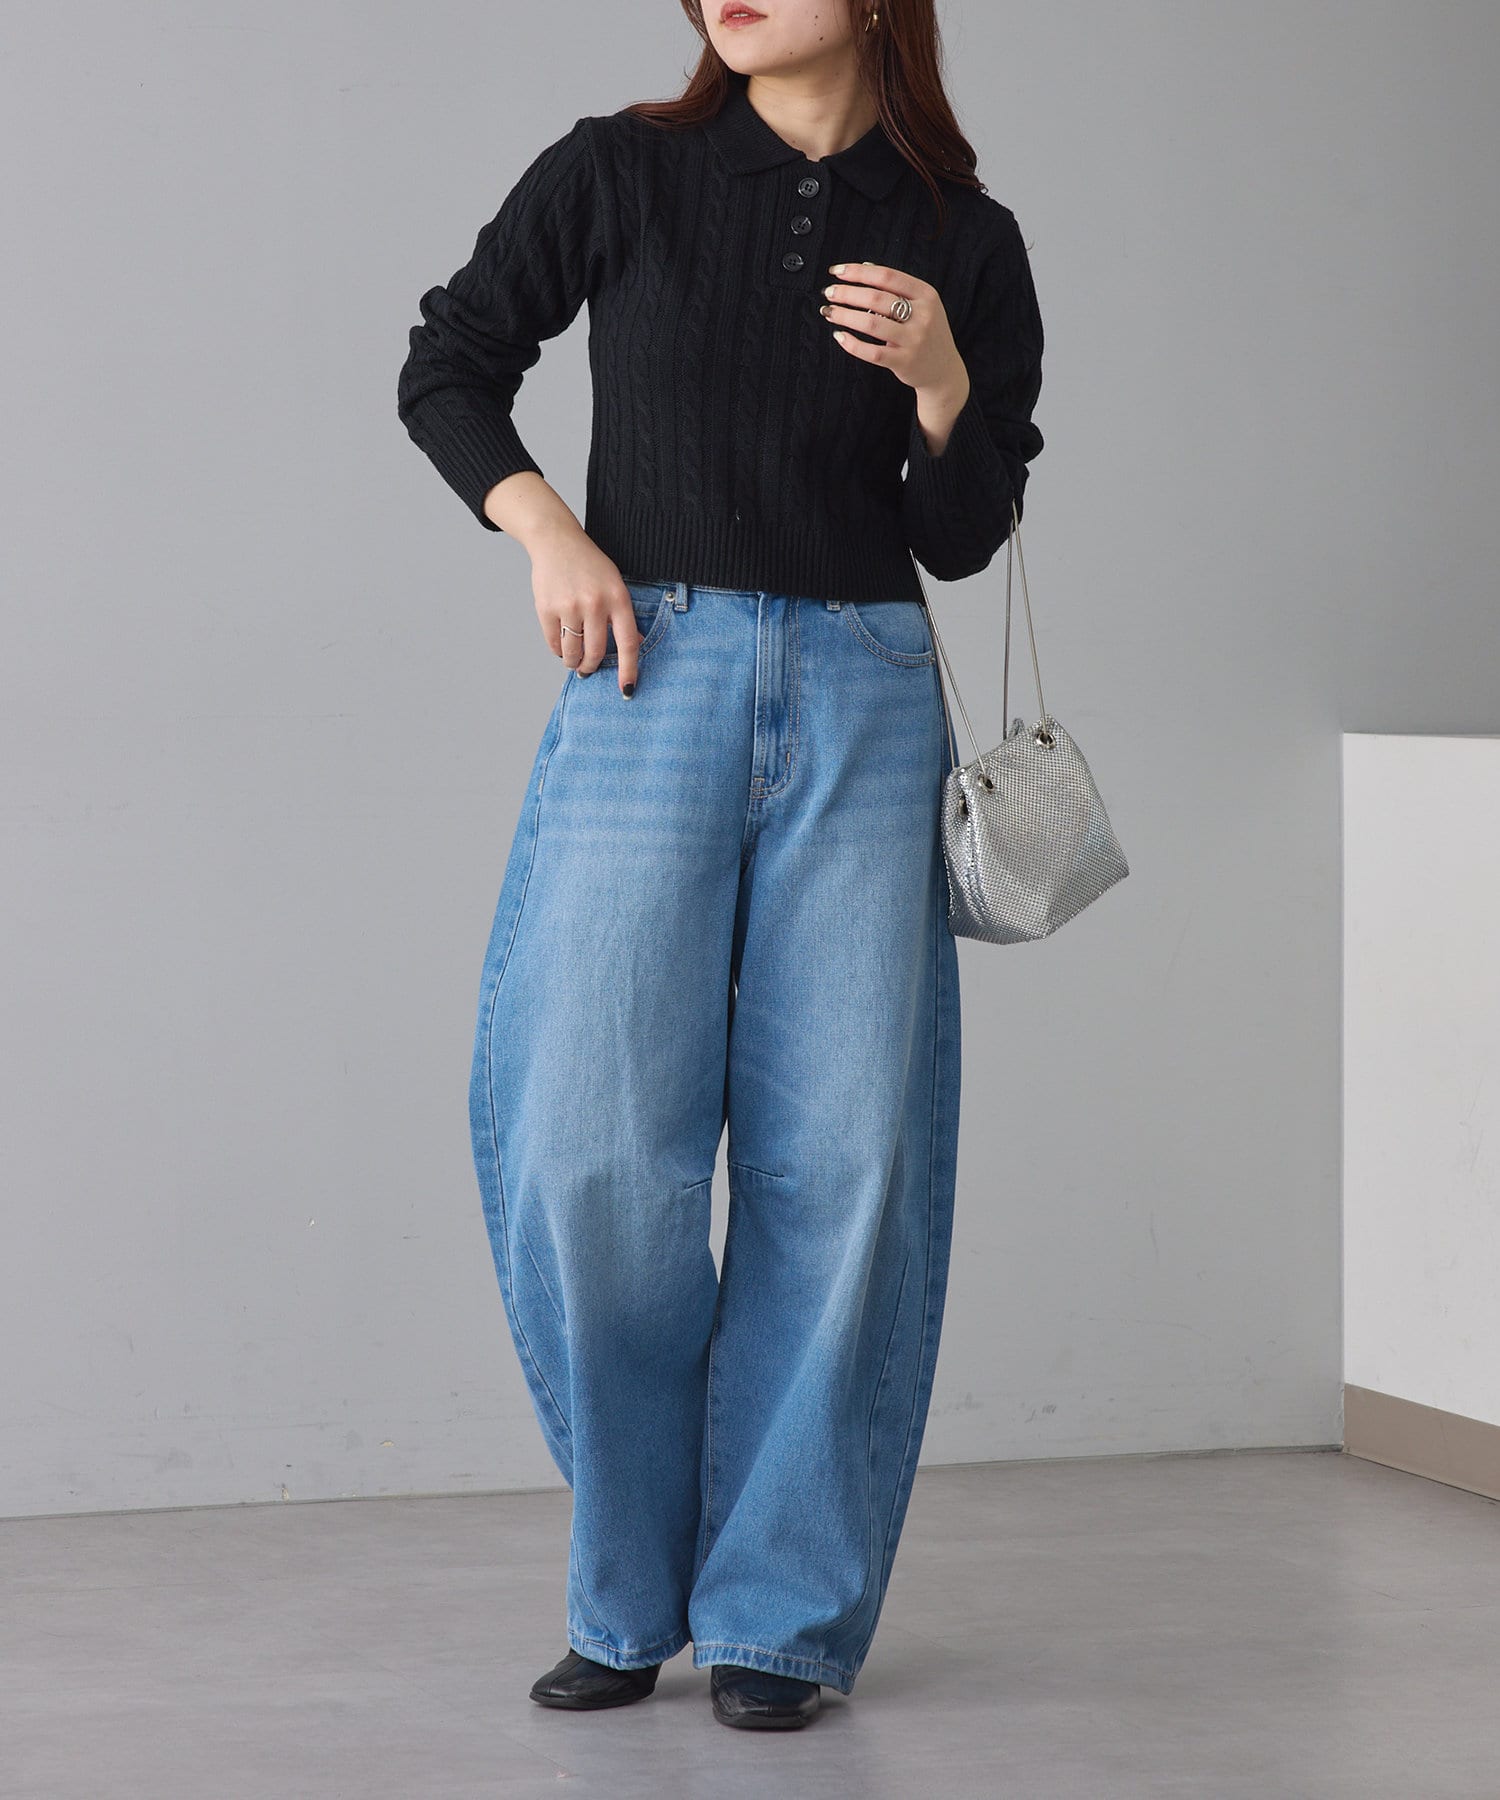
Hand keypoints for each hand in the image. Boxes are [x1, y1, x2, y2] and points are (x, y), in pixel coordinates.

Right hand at [528, 526, 645, 695]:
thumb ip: (623, 614)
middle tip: (589, 669)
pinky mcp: (546, 608)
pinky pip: (554, 643)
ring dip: (574, 663)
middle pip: (596, 653)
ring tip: (575, 661)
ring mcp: (569, 606)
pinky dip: (558, 651)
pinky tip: (562, 647)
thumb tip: (634, 643)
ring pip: (573, 653)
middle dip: (592, 667)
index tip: (627, 690)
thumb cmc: (590, 565)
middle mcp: (594, 603)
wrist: (556, 541)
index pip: (627, 643)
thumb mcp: (615, 584)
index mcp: (617, 598)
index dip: (628, 670)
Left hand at [820, 261, 970, 448]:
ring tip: (829, 312)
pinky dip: (852, 344)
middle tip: (828, 293)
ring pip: (871, 324)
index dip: (858, 272)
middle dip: (847, 293)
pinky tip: (839, 336)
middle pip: (876, 298)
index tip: (837, 272)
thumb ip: (897, 287)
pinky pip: (872, 353)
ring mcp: (914, 340)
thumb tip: (864, 268)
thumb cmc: (927, 332)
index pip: (887, 276)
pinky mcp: (904, 362)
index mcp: (926, 294)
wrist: (943, 370)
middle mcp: (922, 315)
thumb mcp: (923, 304)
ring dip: (845, 316)